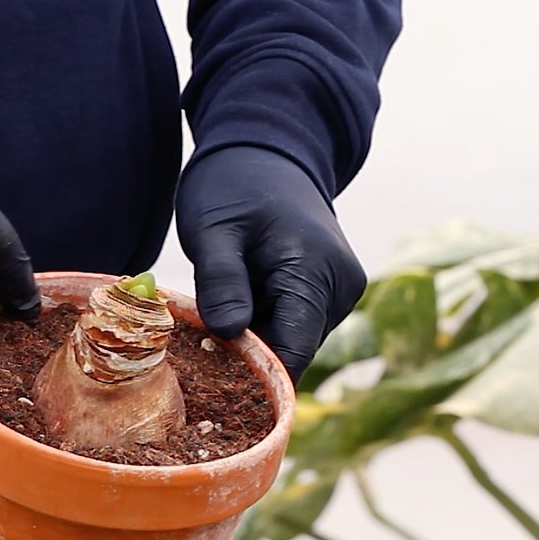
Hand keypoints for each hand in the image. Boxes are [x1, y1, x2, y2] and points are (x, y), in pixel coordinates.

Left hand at [176, 146, 366, 381]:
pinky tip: (233, 307)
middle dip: (248, 357)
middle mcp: (342, 289)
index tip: (210, 386)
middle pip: (293, 350)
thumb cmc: (234, 185)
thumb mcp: (214, 229)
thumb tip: (231, 333)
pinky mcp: (329, 293)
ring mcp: (339, 292)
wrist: (266, 153)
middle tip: (197, 350)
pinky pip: (294, 325)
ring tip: (214, 316)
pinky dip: (262, 325)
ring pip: (292, 341)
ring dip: (253, 339)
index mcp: (318, 272)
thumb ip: (222, 280)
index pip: (293, 350)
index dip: (255, 376)